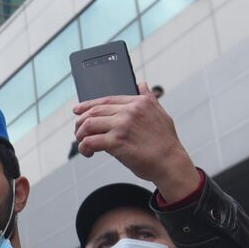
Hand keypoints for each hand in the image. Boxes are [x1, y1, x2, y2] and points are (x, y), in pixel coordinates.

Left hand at [72, 84, 200, 202]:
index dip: (88, 104)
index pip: (107, 99)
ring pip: (89, 124)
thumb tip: (141, 83)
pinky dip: (84, 147)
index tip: (77, 109)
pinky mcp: (117, 142)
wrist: (171, 163)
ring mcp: (122, 125)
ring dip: (80, 134)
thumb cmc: (166, 143)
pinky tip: (87, 152)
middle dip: (81, 121)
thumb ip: (149, 98)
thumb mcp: (161, 114)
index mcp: (140, 102)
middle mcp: (130, 111)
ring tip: (82, 143)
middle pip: (95, 111)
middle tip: (78, 131)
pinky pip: (90, 141)